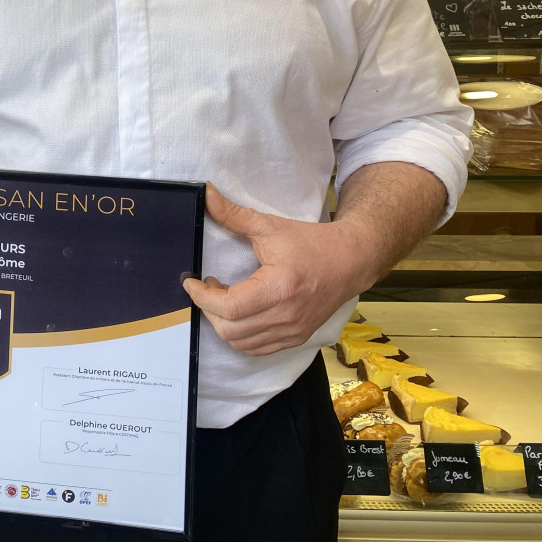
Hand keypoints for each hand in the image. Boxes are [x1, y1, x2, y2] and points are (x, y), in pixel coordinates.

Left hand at [181, 184, 372, 355]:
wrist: (351, 261)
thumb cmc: (311, 242)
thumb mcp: (270, 226)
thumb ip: (233, 214)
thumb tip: (204, 193)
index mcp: (279, 288)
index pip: (228, 307)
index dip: (201, 296)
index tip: (190, 281)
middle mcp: (286, 316)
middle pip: (230, 330)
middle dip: (208, 310)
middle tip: (208, 287)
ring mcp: (293, 331)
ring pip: (241, 343)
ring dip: (223, 324)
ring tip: (223, 298)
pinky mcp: (297, 338)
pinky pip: (257, 348)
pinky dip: (240, 336)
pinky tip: (240, 313)